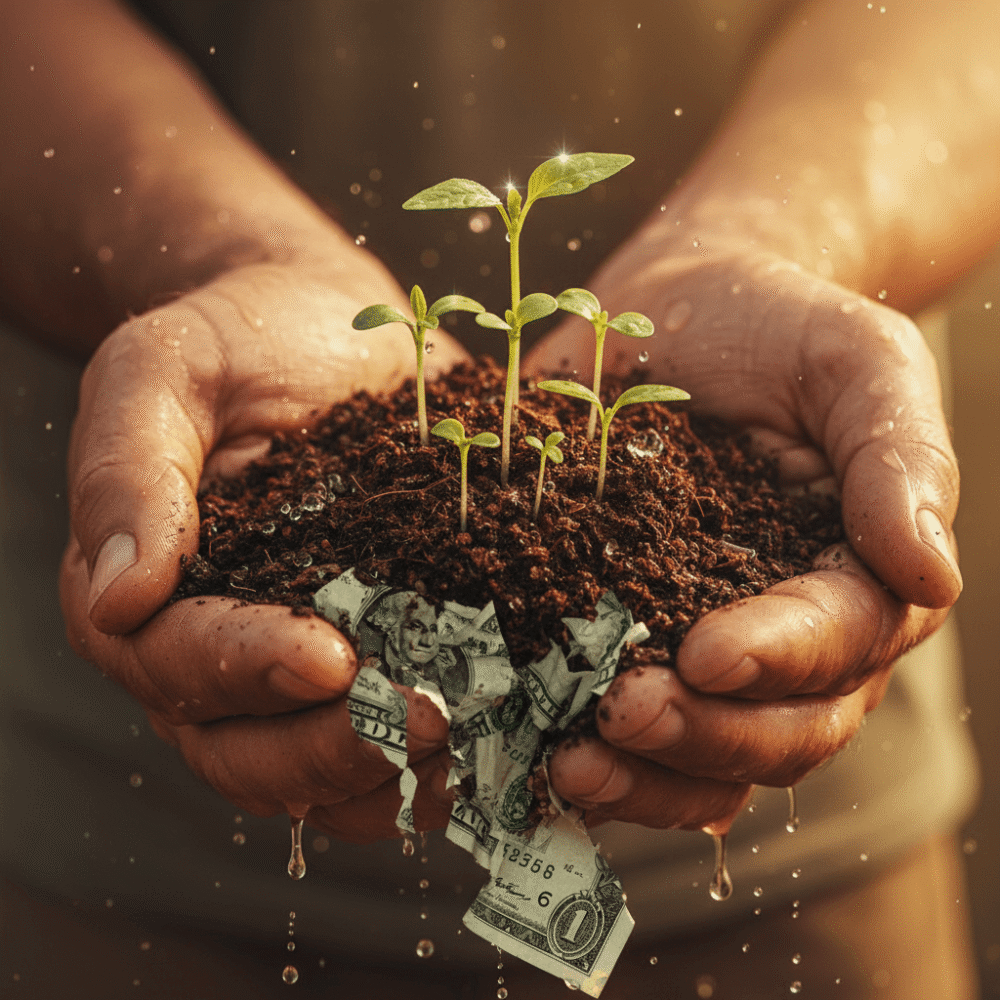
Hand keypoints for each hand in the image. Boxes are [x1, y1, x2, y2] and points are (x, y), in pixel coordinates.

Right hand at [61, 251, 466, 840]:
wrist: (324, 328)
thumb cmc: (239, 338)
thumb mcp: (165, 370)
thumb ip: (129, 471)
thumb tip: (119, 597)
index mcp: (152, 596)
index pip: (177, 664)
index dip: (248, 671)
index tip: (329, 658)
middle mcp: (218, 652)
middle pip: (247, 752)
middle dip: (333, 749)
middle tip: (424, 719)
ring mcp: (299, 666)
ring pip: (318, 772)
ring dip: (391, 775)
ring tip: (468, 743)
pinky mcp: (376, 655)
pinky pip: (387, 746)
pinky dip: (432, 763)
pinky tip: (492, 745)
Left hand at [528, 238, 959, 831]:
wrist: (682, 307)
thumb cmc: (778, 327)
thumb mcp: (856, 361)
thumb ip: (899, 455)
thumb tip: (930, 573)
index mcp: (858, 575)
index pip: (843, 642)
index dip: (780, 658)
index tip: (707, 652)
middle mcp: (792, 636)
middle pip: (779, 730)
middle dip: (704, 733)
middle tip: (621, 711)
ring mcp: (708, 647)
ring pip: (706, 759)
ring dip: (645, 776)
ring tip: (571, 763)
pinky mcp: (630, 639)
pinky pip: (632, 736)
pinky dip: (599, 760)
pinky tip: (539, 754)